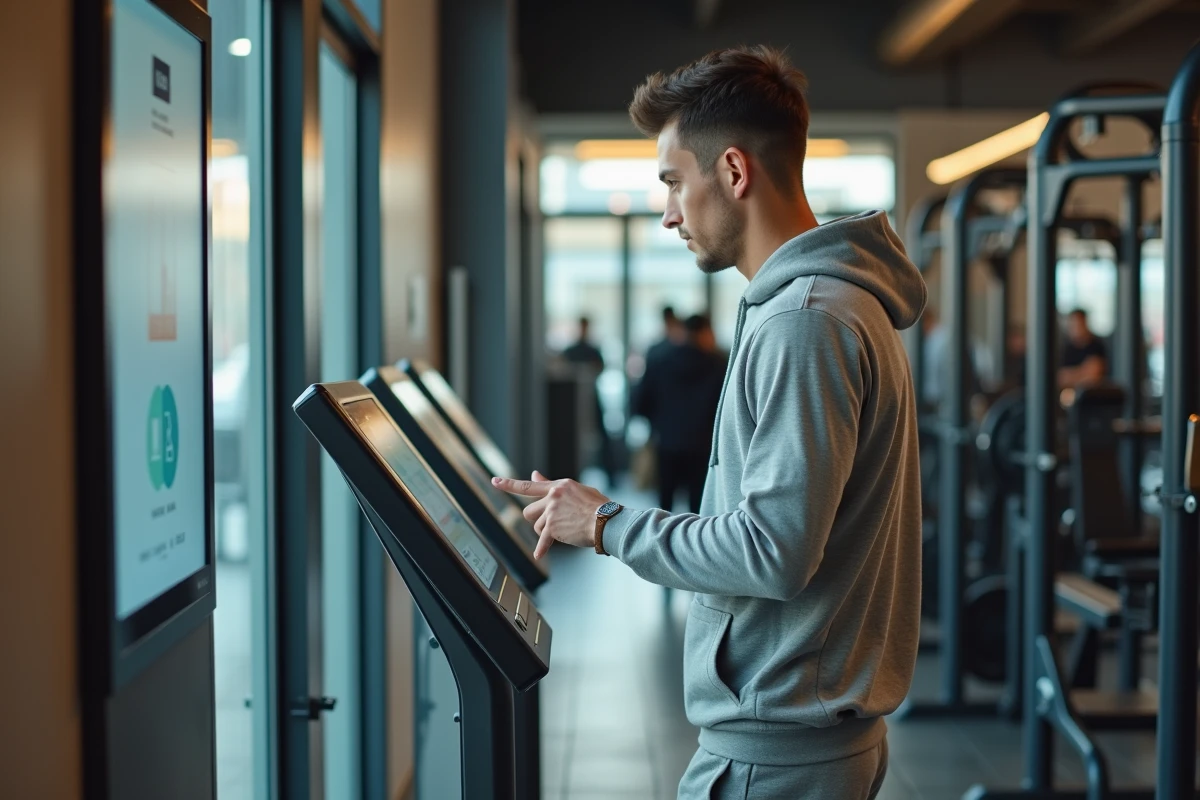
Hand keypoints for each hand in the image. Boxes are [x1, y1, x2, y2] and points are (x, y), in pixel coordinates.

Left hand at [492, 471, 610, 558]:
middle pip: (529, 511)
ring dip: (546, 531)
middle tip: (551, 523)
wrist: (606, 520)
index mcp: (558, 486)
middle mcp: (552, 497)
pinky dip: (542, 548)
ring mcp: (552, 512)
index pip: (529, 485)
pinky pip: (543, 540)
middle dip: (537, 519)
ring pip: (536, 526)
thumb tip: (535, 475)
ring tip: (565, 531)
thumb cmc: (598, 505)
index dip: (509, 484)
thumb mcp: (576, 489)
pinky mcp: (553, 527)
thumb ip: (553, 484)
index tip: (495, 482)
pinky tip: (538, 555)